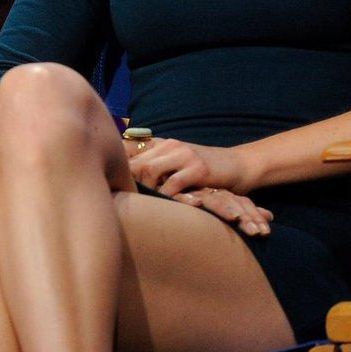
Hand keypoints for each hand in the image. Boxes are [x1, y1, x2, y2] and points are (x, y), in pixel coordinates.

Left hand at [126, 136, 256, 195]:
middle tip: (124, 203)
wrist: (240, 165)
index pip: (129, 151)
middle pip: (135, 163)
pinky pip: (173, 184)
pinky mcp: (198, 169)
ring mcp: (184, 155)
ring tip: (141, 206)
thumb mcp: (177, 165)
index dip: (117, 170)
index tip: (110, 186)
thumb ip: (155, 168)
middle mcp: (170, 145)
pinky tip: (162, 207)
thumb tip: (125, 181)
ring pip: (150, 171)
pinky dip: (164, 197)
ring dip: (144, 190)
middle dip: (127, 184)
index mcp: (161, 143)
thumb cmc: (205, 171)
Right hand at [172, 186, 273, 237]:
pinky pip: (181, 196)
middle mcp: (208, 192)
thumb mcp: (223, 208)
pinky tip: (197, 204)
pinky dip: (189, 199)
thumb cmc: (198, 204)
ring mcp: (192, 192)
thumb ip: (245, 211)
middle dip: (245, 216)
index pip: (241, 203)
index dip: (254, 217)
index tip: (265, 232)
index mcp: (221, 194)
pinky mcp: (173, 193)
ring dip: (222, 208)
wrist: (171, 188)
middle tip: (257, 232)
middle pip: (229, 202)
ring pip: (211, 200)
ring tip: (235, 218)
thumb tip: (270, 215)